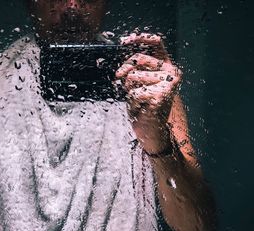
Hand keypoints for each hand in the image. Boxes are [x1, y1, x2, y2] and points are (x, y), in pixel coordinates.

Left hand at [115, 33, 181, 152]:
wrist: (152, 131)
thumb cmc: (144, 107)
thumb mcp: (139, 84)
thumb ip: (135, 69)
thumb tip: (122, 56)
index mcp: (167, 66)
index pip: (156, 43)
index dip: (139, 38)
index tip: (124, 41)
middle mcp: (172, 72)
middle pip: (138, 59)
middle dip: (124, 70)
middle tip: (119, 78)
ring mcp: (168, 84)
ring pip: (133, 77)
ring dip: (128, 91)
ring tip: (138, 100)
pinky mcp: (161, 96)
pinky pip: (133, 92)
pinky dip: (131, 103)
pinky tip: (140, 108)